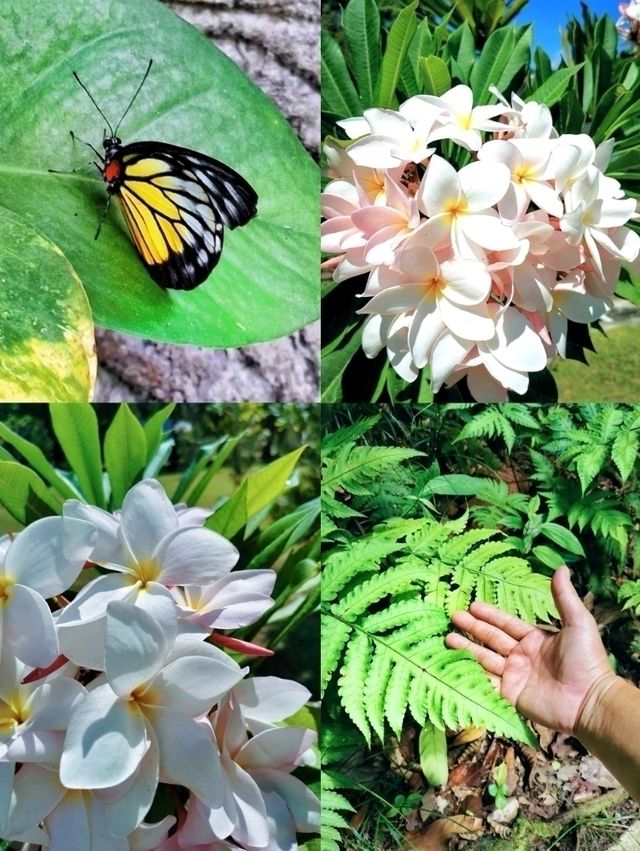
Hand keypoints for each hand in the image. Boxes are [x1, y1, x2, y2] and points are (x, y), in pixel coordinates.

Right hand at [445, 566, 614, 733]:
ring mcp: (515, 676)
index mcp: (535, 639)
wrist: (588, 701)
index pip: (506, 623)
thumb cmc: (585, 660)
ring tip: (447, 638)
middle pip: (492, 638)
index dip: (490, 614)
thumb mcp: (577, 623)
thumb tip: (562, 567)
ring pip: (485, 658)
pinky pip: (487, 682)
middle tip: (453, 616)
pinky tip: (456, 664)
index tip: (472, 605)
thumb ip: (564, 597)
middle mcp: (522, 656)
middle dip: (472, 627)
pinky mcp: (510, 696)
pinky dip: (472, 673)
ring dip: (466, 648)